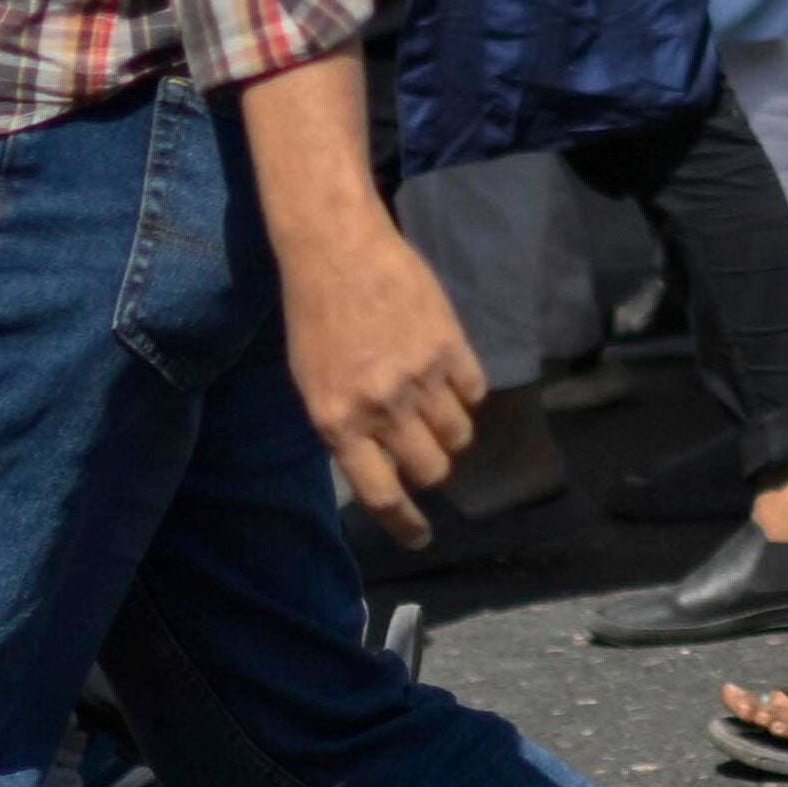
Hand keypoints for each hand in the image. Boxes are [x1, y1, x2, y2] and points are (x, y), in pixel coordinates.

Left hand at [281, 202, 488, 534]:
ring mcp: (419, 377)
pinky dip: (466, 394)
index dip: (405, 524)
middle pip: (432, 470)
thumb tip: (382, 465)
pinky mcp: (450, 345)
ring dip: (450, 432)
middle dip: (431, 470)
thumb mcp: (313, 384)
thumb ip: (346, 428)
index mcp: (338, 423)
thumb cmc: (315, 318)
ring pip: (459, 435)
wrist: (335, 250)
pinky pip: (475, 392)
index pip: (381, 495)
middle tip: (424, 453)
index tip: (421, 536)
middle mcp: (381, 407)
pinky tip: (448, 376)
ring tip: (434, 408)